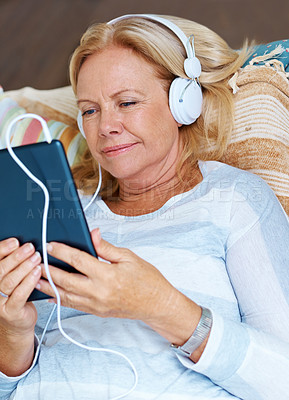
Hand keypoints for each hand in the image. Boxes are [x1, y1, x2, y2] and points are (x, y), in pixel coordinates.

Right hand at [0, 238, 40, 335]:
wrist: (17, 322)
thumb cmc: (17, 297)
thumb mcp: (12, 278)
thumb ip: (14, 265)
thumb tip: (23, 246)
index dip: (3, 249)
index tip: (15, 242)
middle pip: (1, 270)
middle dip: (17, 257)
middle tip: (30, 248)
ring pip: (10, 281)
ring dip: (25, 267)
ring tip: (36, 258)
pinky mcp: (11, 311)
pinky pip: (20, 294)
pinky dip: (29, 282)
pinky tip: (37, 273)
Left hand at [38, 229, 200, 343]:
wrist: (157, 304)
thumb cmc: (147, 279)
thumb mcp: (128, 257)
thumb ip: (106, 247)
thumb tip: (92, 234)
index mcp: (108, 275)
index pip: (78, 260)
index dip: (62, 251)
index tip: (50, 245)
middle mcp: (99, 292)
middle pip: (66, 280)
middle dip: (48, 270)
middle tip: (36, 261)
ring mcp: (97, 304)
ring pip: (66, 296)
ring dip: (49, 287)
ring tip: (35, 279)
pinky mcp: (97, 312)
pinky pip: (73, 306)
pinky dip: (60, 300)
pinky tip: (51, 295)